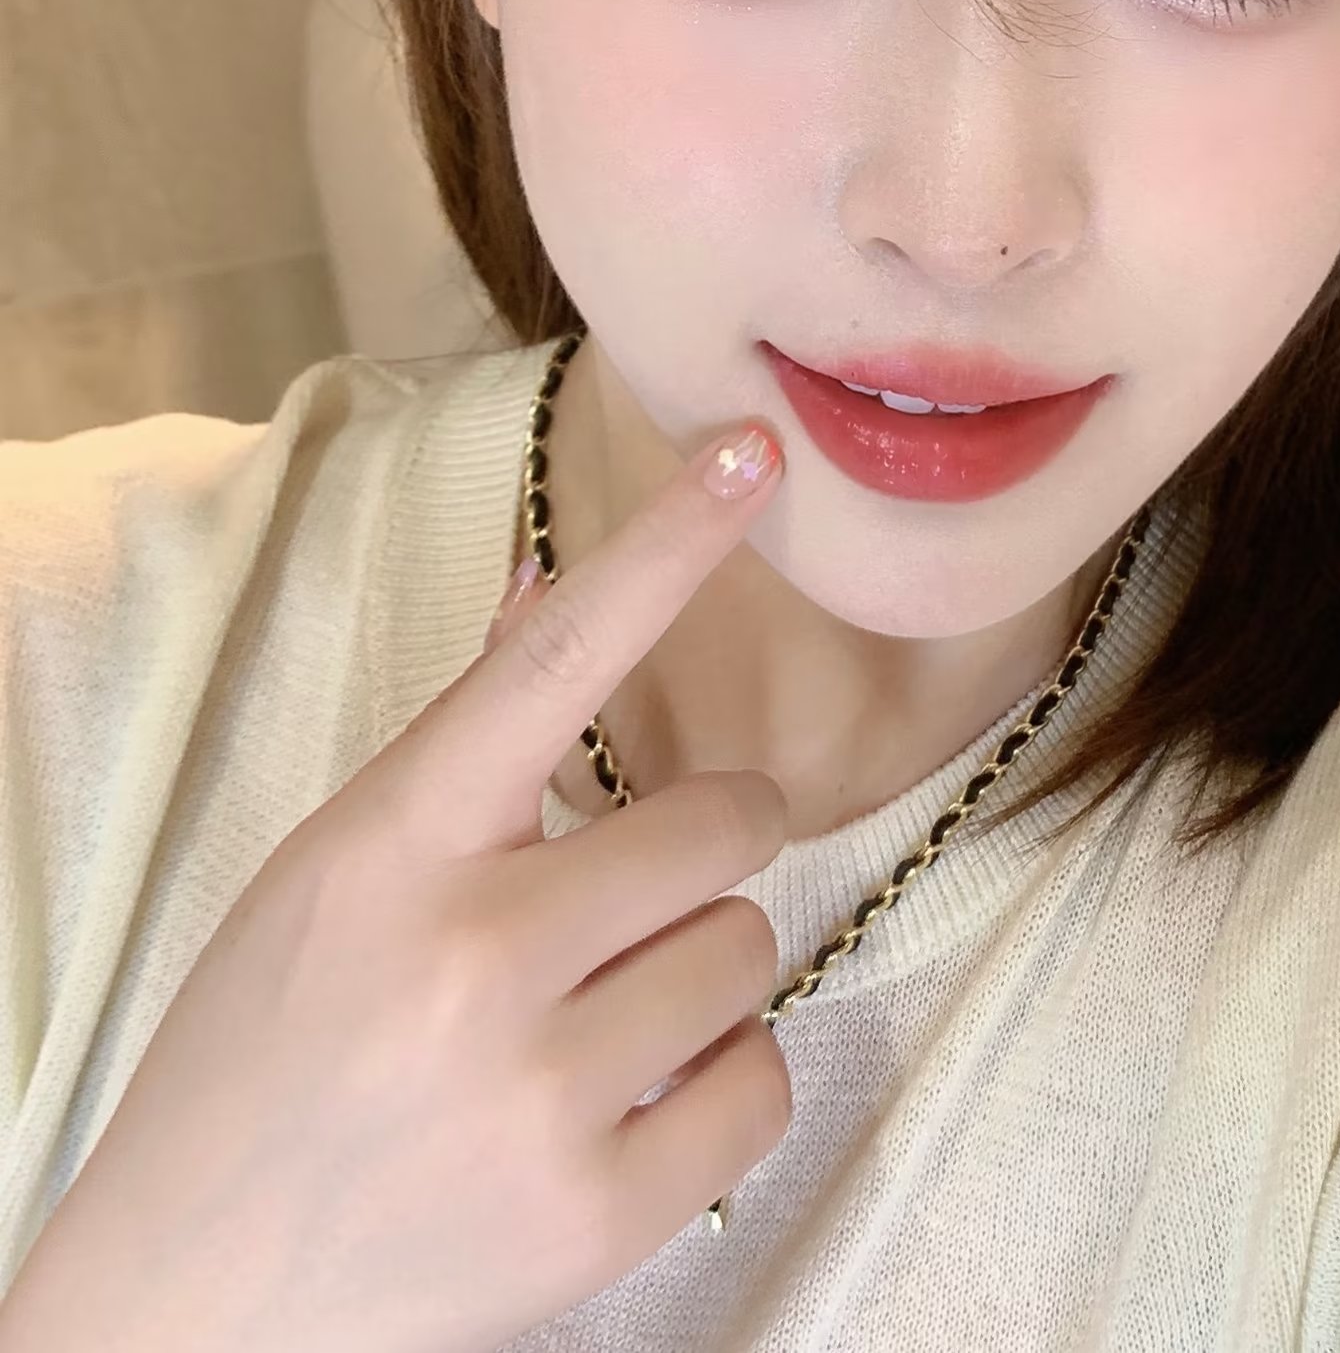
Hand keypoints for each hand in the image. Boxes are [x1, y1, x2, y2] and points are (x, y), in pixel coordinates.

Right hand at [1, 421, 790, 1352]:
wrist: (194, 1298)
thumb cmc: (265, 1049)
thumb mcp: (334, 870)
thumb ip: (460, 737)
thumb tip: (552, 583)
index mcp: (394, 846)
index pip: (554, 661)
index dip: (667, 546)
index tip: (755, 452)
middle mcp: (471, 955)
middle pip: (720, 825)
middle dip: (700, 849)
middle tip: (624, 896)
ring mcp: (538, 1092)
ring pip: (751, 949)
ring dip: (701, 969)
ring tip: (598, 1014)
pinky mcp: (597, 1216)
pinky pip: (762, 1082)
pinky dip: (719, 1081)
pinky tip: (624, 1098)